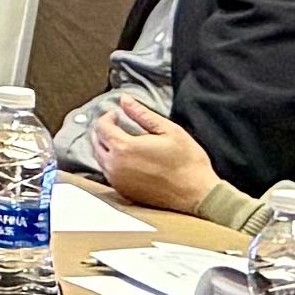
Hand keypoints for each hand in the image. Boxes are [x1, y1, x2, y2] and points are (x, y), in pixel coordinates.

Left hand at [95, 101, 216, 215]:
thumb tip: (124, 100)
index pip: (102, 127)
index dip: (108, 117)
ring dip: (106, 147)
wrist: (198, 194)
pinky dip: (112, 163)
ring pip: (100, 158)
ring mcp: (117, 180)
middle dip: (104, 131)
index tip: (117, 114)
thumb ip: (142, 114)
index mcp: (124, 147)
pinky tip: (128, 160)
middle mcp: (114, 165)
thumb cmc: (187, 162)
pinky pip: (109, 173)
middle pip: (96, 142)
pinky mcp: (123, 192)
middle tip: (117, 126)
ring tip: (123, 141)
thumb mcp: (169, 130)